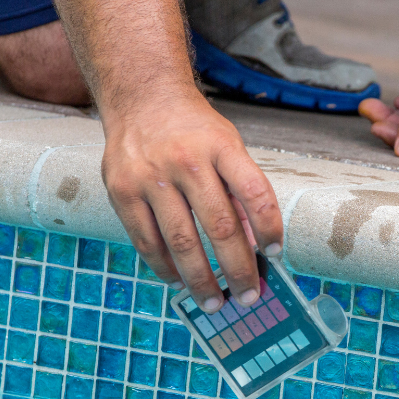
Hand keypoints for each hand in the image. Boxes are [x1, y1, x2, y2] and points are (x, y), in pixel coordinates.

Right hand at [101, 95, 282, 312]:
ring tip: (215, 302)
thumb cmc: (194, 129)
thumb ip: (239, 189)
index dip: (269, 227)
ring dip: (201, 279)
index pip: (254, 192)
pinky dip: (164, 267)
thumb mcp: (227, 144)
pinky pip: (146, 241)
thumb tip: (252, 245)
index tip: (276, 253)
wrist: (141, 97)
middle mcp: (186, 160)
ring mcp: (150, 176)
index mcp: (221, 146)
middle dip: (238, 269)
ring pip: (181, 242)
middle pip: (220, 226)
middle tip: (249, 296)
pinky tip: (178, 280)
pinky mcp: (122, 190)